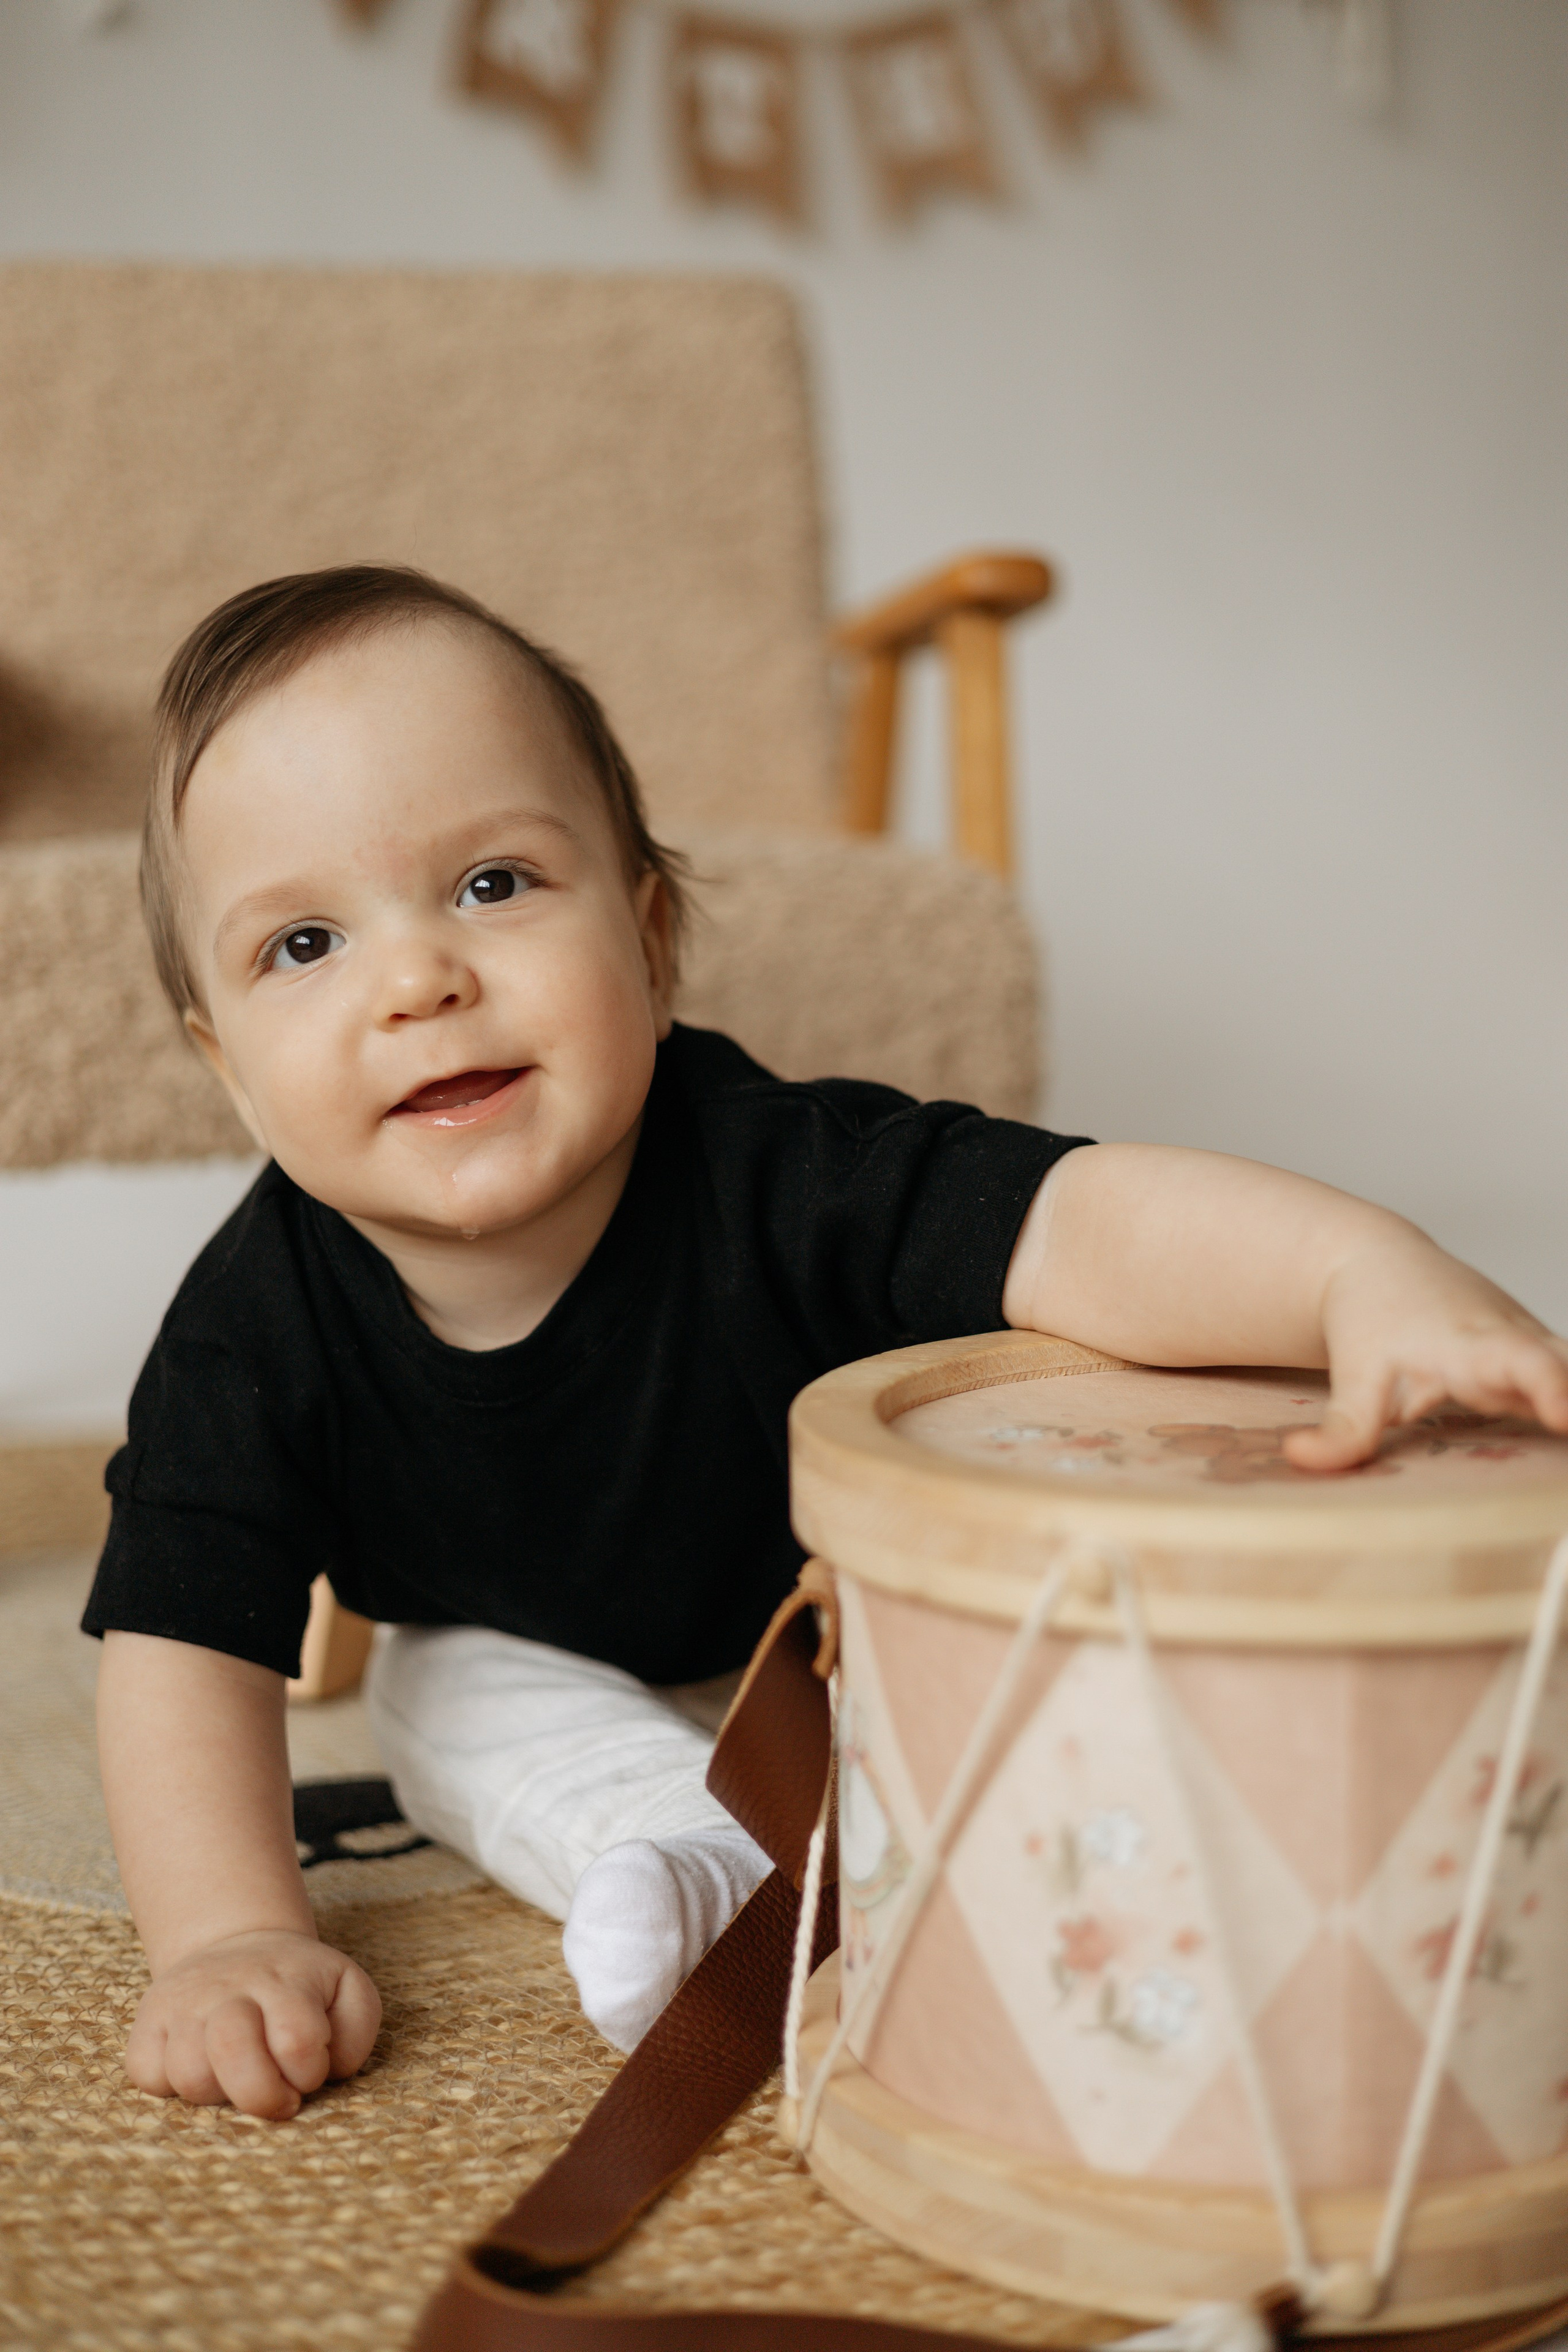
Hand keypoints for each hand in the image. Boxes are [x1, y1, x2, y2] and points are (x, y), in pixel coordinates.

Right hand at [125, 1928, 381, 2118]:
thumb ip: (355, 2032)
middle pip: (232, 2051)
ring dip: (218, 2092)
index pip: (296, 2040)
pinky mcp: (149, 2020)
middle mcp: (230, 1986)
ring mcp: (184, 2002)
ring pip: (188, 2072)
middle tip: (277, 2098)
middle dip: (260, 2095)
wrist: (238, 1946)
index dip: (307, 2072)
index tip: (309, 2072)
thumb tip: (328, 2067)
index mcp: (286, 1979)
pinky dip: (170, 2085)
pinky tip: (201, 2067)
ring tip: (236, 2077)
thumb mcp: (347, 1991)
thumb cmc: (301, 1986)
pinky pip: (146, 2072)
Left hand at [1284, 1232, 1567, 1472]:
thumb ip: (1342, 1427)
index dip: (1550, 1387)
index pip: (1524, 1364)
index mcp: (1474, 1345)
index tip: (1562, 1412)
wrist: (1378, 1262)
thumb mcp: (1355, 1375)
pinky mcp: (1542, 1356)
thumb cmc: (1369, 1319)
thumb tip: (1301, 1460)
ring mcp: (1537, 1347)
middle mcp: (1518, 1342)